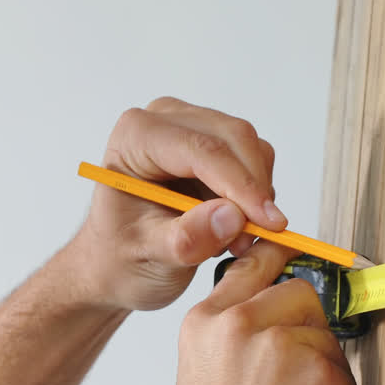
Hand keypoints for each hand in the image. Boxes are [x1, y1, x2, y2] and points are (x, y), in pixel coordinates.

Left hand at [69, 97, 285, 310]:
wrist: (115, 264)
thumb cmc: (121, 258)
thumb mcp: (148, 257)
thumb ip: (186, 239)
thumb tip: (232, 216)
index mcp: (135, 138)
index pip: (202, 149)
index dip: (241, 185)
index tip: (269, 223)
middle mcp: (163, 120)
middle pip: (234, 138)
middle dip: (253, 190)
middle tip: (254, 240)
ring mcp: (190, 126)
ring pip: (250, 147)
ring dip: (255, 195)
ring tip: (233, 240)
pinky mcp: (212, 142)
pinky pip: (253, 160)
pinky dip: (253, 195)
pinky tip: (230, 226)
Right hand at [171, 241, 361, 384]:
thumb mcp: (203, 377)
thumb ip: (233, 334)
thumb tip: (277, 311)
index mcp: (204, 323)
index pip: (254, 263)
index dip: (284, 262)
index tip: (300, 264)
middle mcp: (236, 326)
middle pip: (300, 292)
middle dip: (311, 328)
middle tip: (304, 370)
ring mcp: (278, 347)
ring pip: (326, 333)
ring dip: (327, 369)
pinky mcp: (317, 374)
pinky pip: (346, 371)